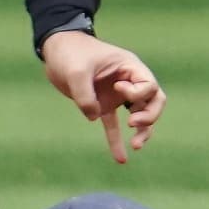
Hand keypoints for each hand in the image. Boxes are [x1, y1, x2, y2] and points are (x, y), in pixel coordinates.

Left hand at [40, 33, 164, 164]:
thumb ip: (86, 96)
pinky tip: (121, 159)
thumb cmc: (70, 54)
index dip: (137, 94)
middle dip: (149, 116)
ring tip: (136, 147)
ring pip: (139, 116)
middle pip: (154, 101)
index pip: (149, 86)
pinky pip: (113, 126)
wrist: (55, 50)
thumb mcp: (76, 73)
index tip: (116, 89)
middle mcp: (128, 81)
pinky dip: (116, 141)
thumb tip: (95, 117)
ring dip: (142, 132)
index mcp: (129, 67)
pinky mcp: (102, 105)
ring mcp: (116, 95)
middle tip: (133, 124)